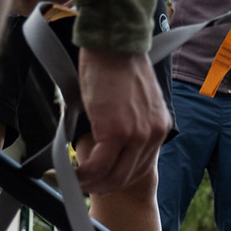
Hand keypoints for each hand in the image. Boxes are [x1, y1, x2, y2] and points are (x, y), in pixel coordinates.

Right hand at [74, 48, 168, 193]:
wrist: (114, 44)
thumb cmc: (117, 65)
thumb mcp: (133, 101)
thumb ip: (127, 123)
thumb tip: (105, 141)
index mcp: (160, 127)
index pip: (140, 166)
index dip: (117, 178)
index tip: (99, 180)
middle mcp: (153, 134)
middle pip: (127, 177)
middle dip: (103, 186)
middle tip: (82, 186)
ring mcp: (136, 135)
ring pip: (112, 176)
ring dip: (90, 184)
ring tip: (73, 181)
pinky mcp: (115, 132)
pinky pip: (97, 166)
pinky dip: (82, 174)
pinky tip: (70, 173)